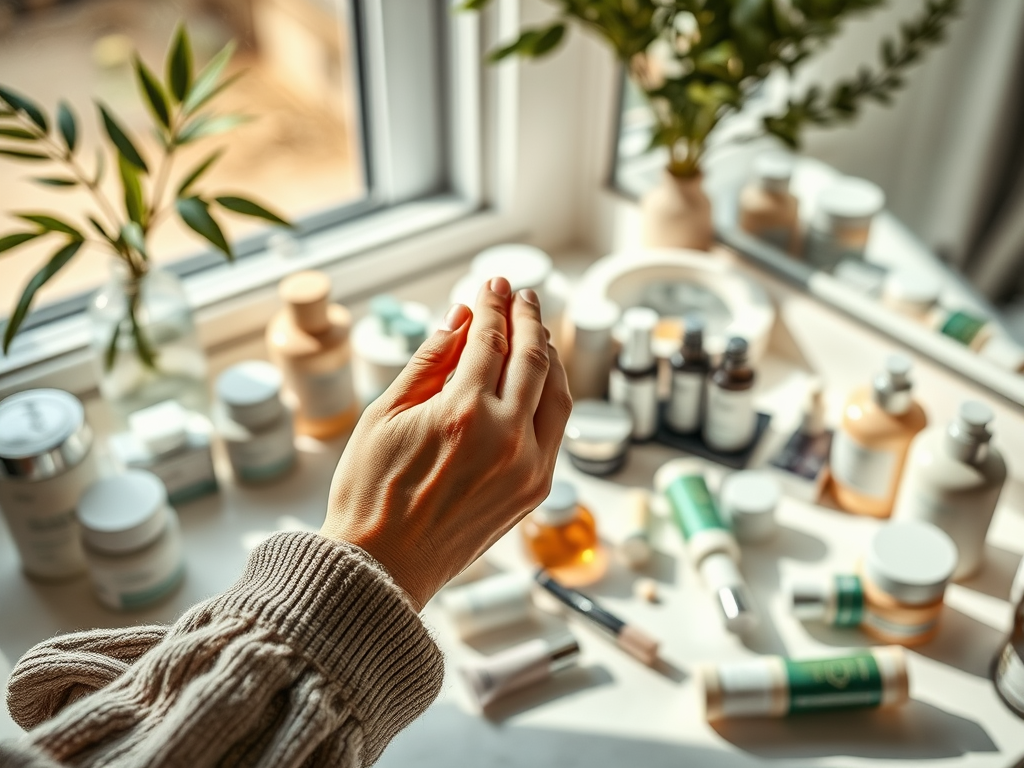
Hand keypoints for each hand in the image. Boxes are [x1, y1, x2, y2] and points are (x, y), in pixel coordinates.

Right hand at [321, 277, 572, 608]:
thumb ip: (430, 360)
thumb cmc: (370, 492)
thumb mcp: (385, 415)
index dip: (493, 306)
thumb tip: (462, 316)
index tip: (492, 285)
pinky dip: (551, 396)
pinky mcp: (535, 491)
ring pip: (557, 393)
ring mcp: (529, 468)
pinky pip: (556, 430)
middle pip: (533, 358)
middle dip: (528, 319)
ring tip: (535, 330)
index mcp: (464, 414)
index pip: (491, 340)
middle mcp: (507, 438)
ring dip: (549, 355)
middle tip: (520, 295)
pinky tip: (538, 381)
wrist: (380, 569)